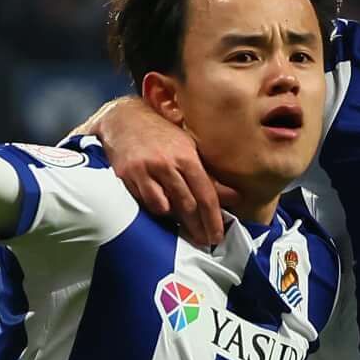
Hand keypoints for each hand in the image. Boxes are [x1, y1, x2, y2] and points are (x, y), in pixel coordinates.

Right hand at [89, 96, 224, 247]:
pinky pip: (143, 202)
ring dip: (174, 221)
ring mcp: (145, 170)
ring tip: (182, 228)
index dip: (213, 219)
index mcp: (187, 156)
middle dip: (197, 227)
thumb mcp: (188, 149)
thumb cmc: (161, 135)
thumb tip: (234, 197)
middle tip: (204, 242)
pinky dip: (154, 209)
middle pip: (187, 205)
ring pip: (164, 208)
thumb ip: (209, 176)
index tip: (217, 236)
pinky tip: (160, 212)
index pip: (205, 194)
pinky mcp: (127, 176)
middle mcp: (167, 164)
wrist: (124, 118)